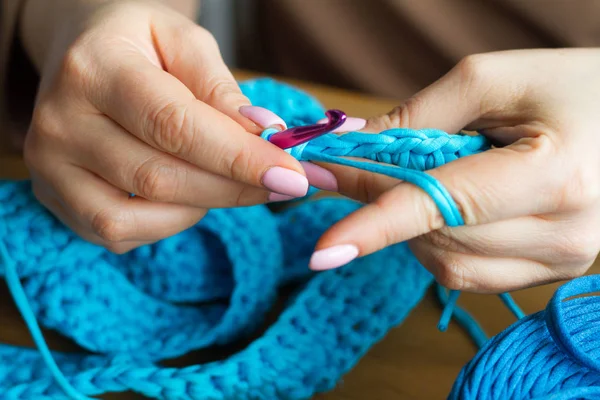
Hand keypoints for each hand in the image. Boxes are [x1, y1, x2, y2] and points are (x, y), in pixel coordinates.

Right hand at [20, 0, 315, 251]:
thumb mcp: (184, 43)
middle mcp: (61, 121)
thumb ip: (220, 88)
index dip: (238, 157)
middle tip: (284, 184)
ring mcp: (50, 167)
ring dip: (204, 206)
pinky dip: (169, 222)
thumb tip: (264, 136)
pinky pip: (121, 233)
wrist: (82, 57)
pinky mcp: (56, 199)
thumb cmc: (141, 46)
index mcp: (94, 68)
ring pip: (140, 215)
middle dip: (234, 187)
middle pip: (161, 176)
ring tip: (232, 181)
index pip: (174, 125)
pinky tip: (190, 195)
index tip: (292, 176)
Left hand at [310, 49, 599, 292]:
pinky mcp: (552, 273)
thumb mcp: (491, 80)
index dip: (377, 225)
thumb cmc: (569, 86)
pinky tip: (455, 210)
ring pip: (446, 264)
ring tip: (436, 179)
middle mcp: (564, 232)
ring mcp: (561, 261)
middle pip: (435, 236)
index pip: (443, 207)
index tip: (323, 251)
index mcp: (553, 175)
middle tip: (360, 169)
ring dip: (413, 228)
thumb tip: (353, 150)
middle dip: (383, 205)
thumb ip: (418, 118)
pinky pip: (468, 274)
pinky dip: (439, 244)